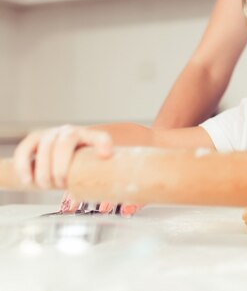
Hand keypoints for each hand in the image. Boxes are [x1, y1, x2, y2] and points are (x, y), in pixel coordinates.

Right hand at [14, 125, 140, 216]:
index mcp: (92, 137)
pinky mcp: (36, 140)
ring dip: (43, 166)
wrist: (74, 151)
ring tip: (44, 185)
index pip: (101, 136)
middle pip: (66, 141)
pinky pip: (26, 148)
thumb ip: (110, 185)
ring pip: (46, 144)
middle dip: (61, 163)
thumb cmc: (88, 162)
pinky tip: (27, 180)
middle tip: (61, 183)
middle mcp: (73, 132)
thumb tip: (127, 210)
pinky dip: (24, 163)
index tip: (106, 155)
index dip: (103, 143)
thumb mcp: (99, 170)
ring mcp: (54, 134)